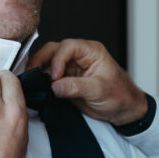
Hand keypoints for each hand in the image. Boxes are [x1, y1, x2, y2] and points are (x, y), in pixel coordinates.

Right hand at [29, 39, 147, 125]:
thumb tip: (54, 86)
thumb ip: (75, 87)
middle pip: (54, 50)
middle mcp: (80, 57)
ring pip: (49, 63)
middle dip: (41, 60)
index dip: (58, 60)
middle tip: (33, 74)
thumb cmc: (120, 95)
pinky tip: (39, 88)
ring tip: (35, 82)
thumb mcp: (99, 90)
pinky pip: (50, 78)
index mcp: (91, 51)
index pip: (68, 47)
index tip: (55, 76)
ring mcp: (72, 69)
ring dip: (40, 71)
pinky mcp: (67, 81)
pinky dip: (43, 82)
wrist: (124, 110)